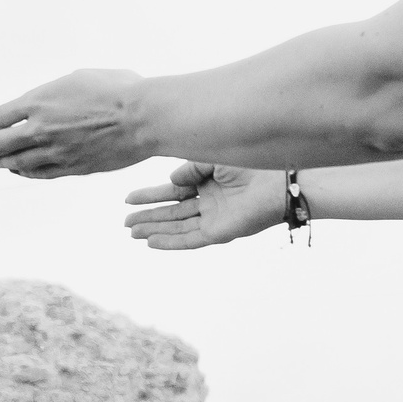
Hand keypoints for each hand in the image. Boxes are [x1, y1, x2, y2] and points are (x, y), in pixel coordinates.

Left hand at [0, 69, 148, 178]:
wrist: (142, 117)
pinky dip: (27, 173)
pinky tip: (23, 172)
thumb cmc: (119, 91)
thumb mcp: (80, 77)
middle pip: (0, 144)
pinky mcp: (72, 168)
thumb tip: (52, 97)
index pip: (2, 117)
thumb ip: (58, 91)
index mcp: (40, 101)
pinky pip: (40, 174)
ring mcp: (55, 151)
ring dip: (4, 164)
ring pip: (17, 163)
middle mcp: (40, 128)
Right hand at [123, 162, 287, 249]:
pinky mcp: (219, 232)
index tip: (129, 199)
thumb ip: (190, 169)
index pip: (173, 192)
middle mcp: (209, 202)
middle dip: (148, 216)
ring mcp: (213, 218)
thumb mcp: (212, 159)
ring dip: (154, 229)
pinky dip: (170, 241)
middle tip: (124, 222)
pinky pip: (190, 240)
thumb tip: (171, 182)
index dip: (150, 196)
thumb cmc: (252, 166)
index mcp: (208, 183)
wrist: (278, 182)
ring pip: (177, 227)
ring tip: (131, 232)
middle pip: (171, 212)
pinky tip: (151, 242)